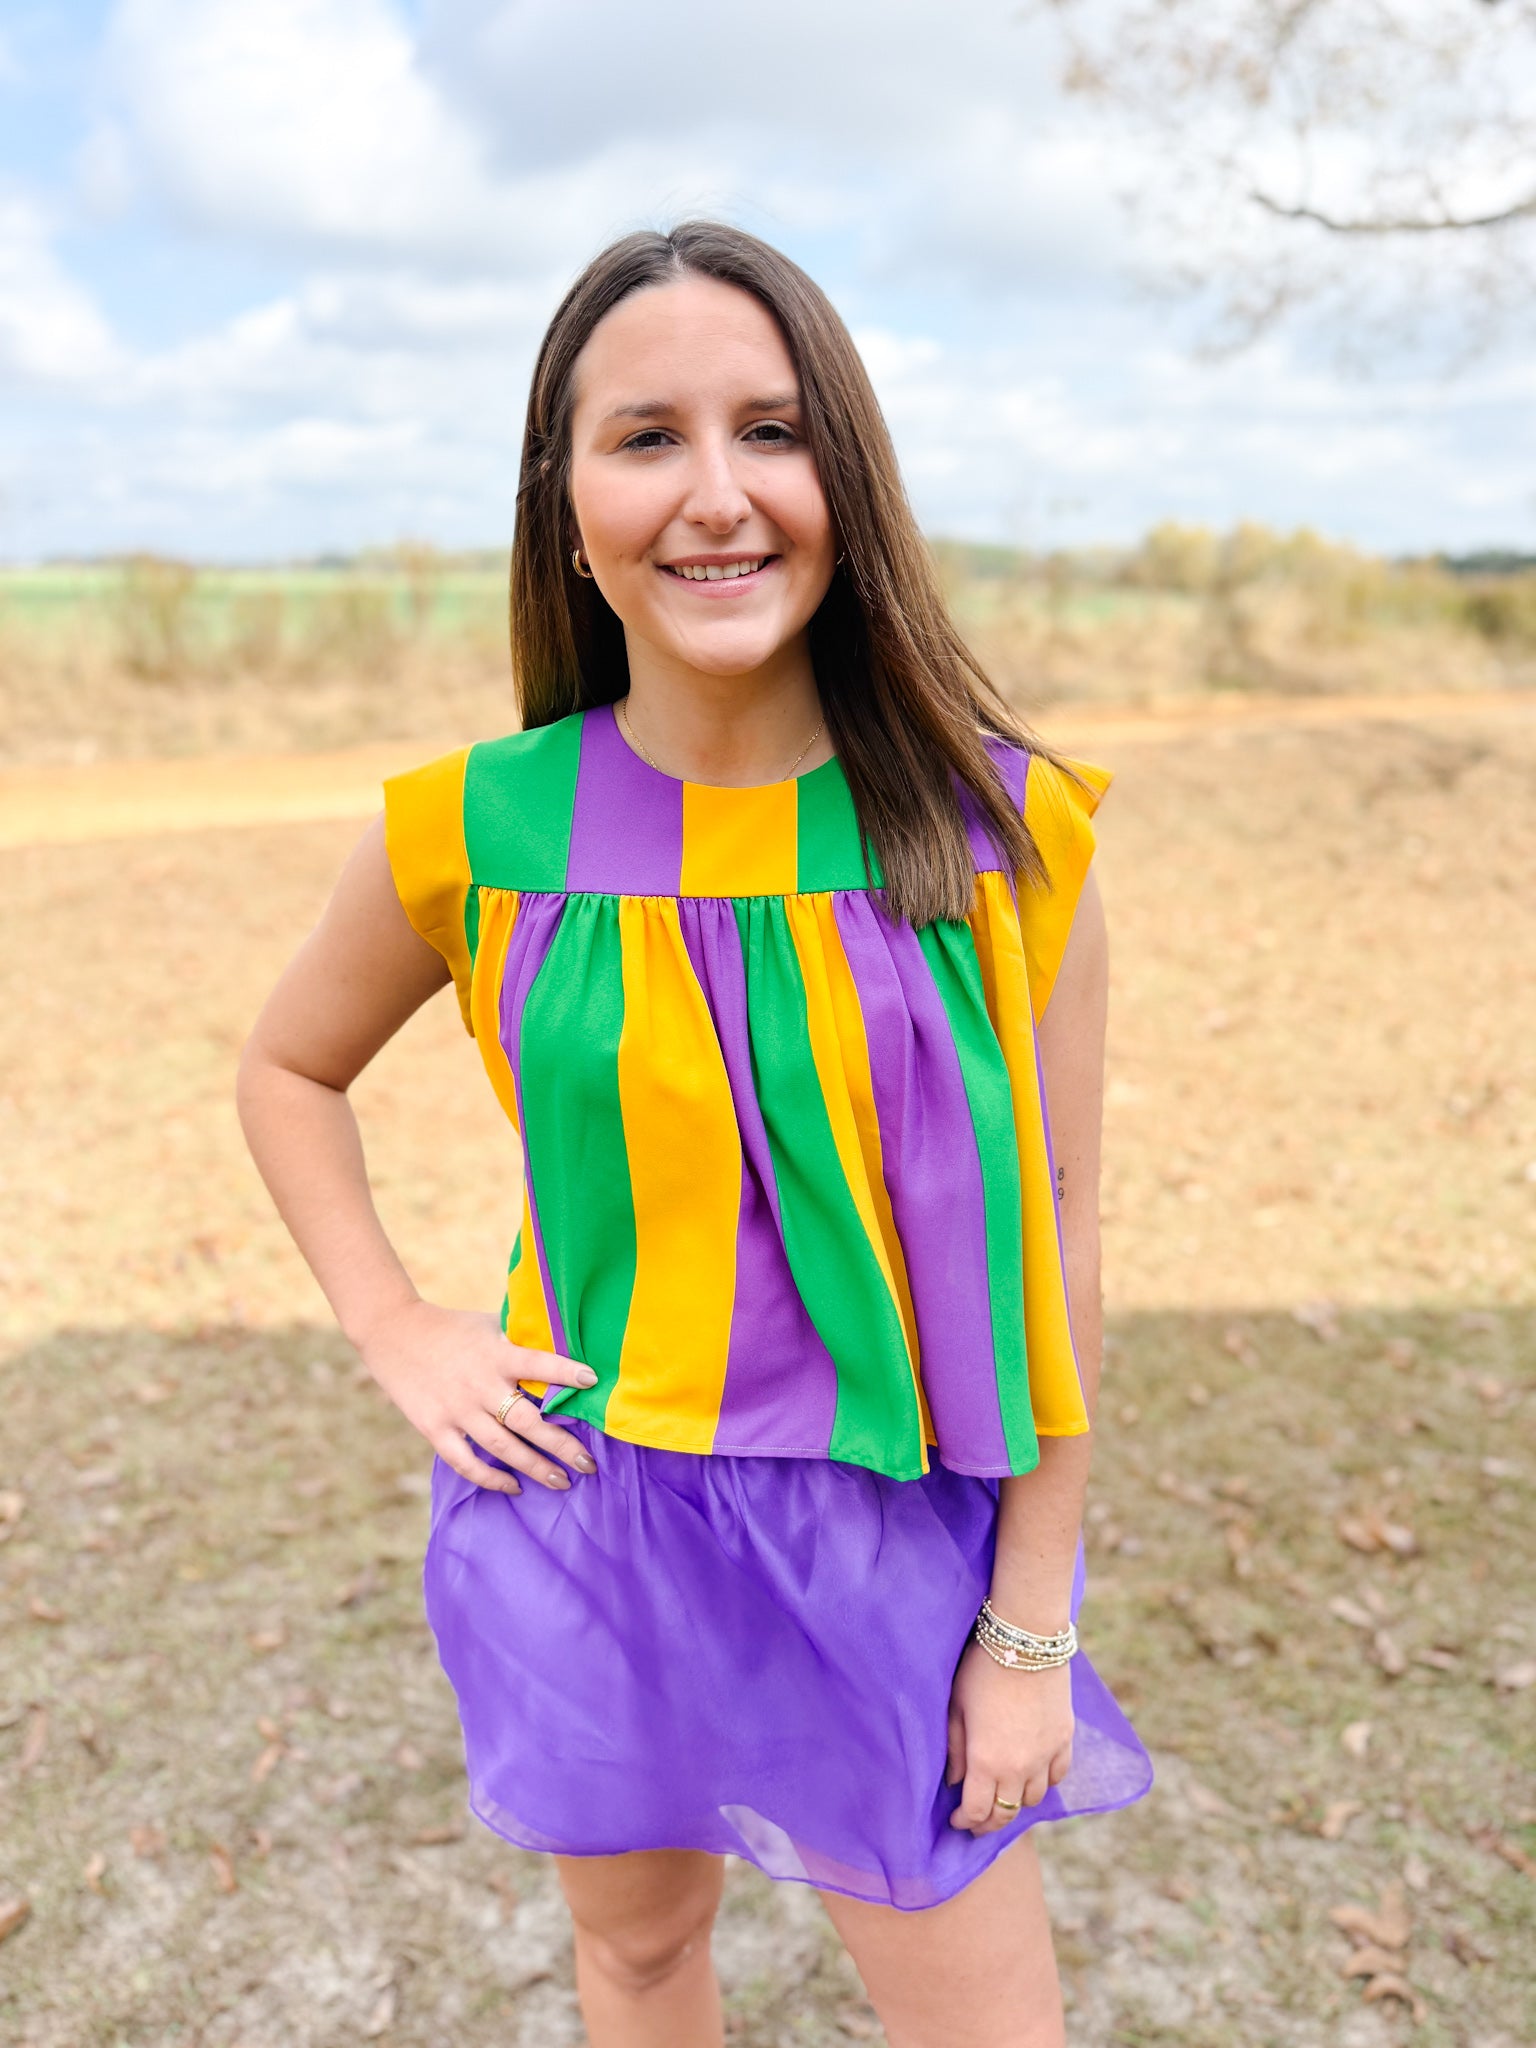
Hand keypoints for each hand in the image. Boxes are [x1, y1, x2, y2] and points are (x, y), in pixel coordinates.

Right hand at [358, 1299, 599, 1495]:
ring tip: (562, 1481)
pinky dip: (491, 1479)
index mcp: (496, 1355)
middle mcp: (479, 1385)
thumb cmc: (452, 1328)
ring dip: (535, 1468)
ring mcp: (457, 1410)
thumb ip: (519, 1341)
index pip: (538, 1363)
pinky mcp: (435, 1428)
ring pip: (503, 1448)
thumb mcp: (488, 1325)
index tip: (592, 1380)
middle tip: (588, 1464)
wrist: (393, 1333)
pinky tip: (514, 1487)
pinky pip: (466, 1463)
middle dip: (561, 1445)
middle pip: (527, 1421)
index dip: (565, 1372)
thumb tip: (562, 1348)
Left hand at [945, 1638, 1074, 1834]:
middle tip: (977, 1821)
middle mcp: (1019, 1767)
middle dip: (989, 1822)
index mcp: (987, 1761)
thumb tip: (954, 1781)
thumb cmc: (982, 1668)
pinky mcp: (1065, 1739)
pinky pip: (1057, 1776)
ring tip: (1002, 1793)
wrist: (1027, 1639)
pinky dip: (1043, 1782)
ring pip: (1033, 1799)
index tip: (956, 1820)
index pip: (977, 1811)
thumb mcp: (956, 1706)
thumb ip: (955, 1749)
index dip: (965, 1822)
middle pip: (1006, 1813)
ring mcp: (1046, 1755)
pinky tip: (1031, 1774)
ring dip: (1016, 1801)